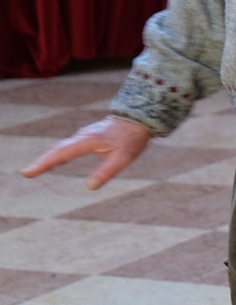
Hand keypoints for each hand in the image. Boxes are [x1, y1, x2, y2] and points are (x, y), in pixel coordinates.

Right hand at [20, 116, 151, 189]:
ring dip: (49, 157)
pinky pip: (69, 145)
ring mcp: (84, 134)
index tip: (28, 172)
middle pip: (57, 149)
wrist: (139, 117)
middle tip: (27, 173)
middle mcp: (82, 136)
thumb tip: (90, 187)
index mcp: (88, 141)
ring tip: (36, 169)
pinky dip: (59, 153)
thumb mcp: (124, 157)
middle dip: (42, 161)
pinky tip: (58, 160)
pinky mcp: (89, 135)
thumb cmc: (132, 138)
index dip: (44, 164)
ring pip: (62, 146)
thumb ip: (106, 171)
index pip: (61, 154)